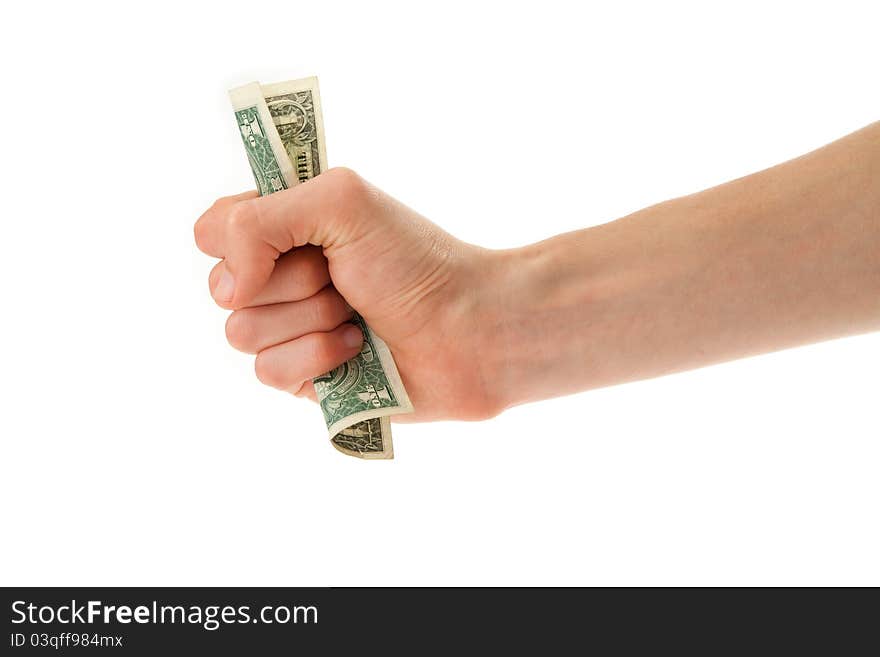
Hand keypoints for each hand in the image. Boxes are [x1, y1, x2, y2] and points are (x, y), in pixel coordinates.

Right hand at [195, 167, 506, 420]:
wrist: (467, 329)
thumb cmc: (413, 261)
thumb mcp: (338, 202)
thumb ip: (256, 220)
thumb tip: (228, 288)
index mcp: (287, 227)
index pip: (213, 230)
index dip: (240, 239)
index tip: (292, 239)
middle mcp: (282, 277)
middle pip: (221, 286)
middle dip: (290, 281)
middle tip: (341, 276)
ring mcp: (291, 328)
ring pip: (240, 333)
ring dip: (308, 319)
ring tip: (354, 313)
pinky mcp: (304, 377)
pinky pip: (268, 372)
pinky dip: (316, 356)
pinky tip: (356, 348)